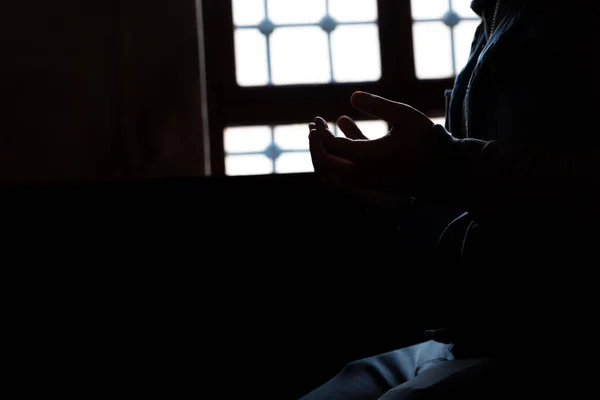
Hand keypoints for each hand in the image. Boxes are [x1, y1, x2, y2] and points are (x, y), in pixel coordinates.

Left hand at [308, 91, 441, 206]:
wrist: (445, 171)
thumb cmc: (427, 141)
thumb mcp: (404, 116)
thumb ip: (377, 105)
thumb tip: (352, 96)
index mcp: (367, 158)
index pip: (330, 147)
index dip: (319, 133)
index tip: (317, 119)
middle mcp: (362, 175)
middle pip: (325, 165)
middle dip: (315, 145)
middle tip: (313, 126)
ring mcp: (366, 183)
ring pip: (333, 174)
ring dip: (324, 154)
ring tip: (322, 131)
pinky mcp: (371, 185)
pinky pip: (345, 175)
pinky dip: (337, 158)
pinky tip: (344, 130)